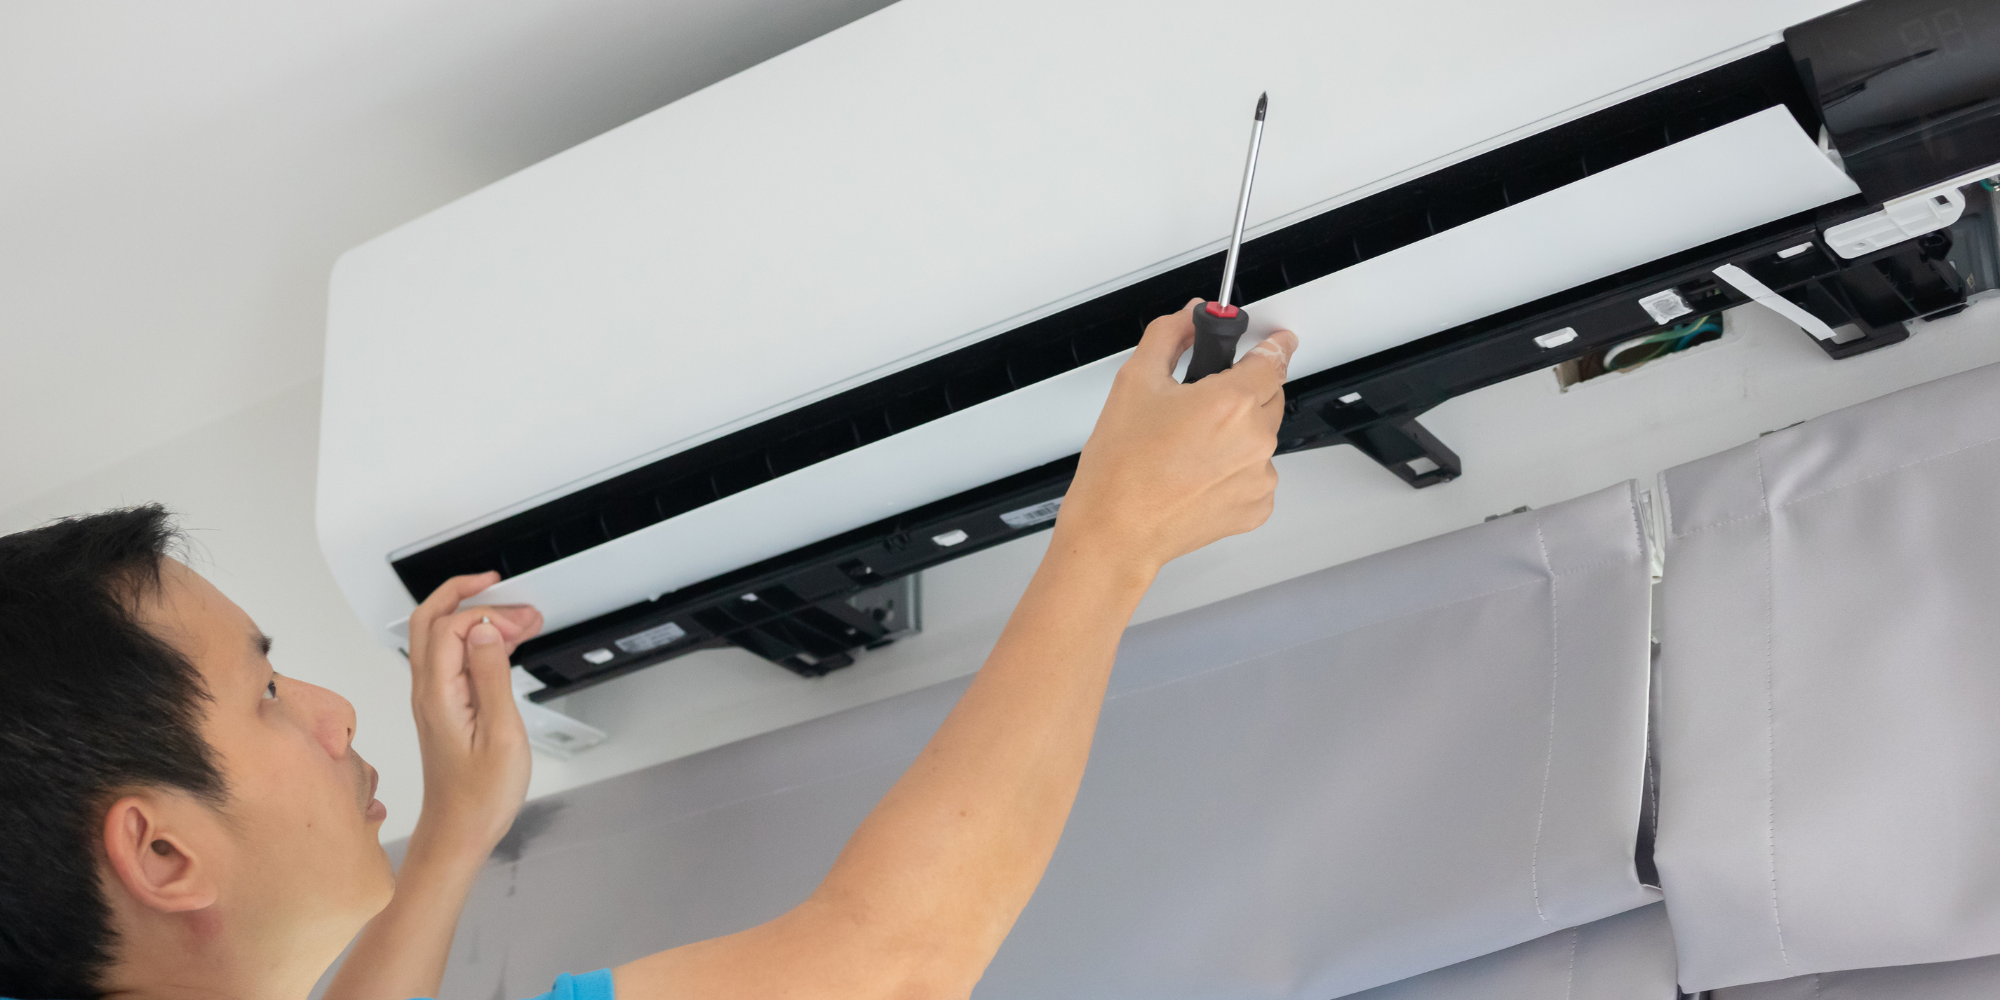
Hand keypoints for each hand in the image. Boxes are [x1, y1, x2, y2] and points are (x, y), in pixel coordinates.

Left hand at [404, 572, 542, 862]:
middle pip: (428, 621)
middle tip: (502, 589)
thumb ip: (492, 676)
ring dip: (474, 617)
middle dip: (464, 595)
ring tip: (517, 618)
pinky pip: (452, 660)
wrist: (458, 832)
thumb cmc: (480, 796)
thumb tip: (485, 631)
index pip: (451, 628)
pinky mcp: (443, 709)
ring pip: (440, 638)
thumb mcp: (501, 734)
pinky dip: (476, 642)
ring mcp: (432, 699)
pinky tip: (504, 646)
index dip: (487, 615)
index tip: (519, 622)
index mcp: (438, 694)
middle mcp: (428, 692)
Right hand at [1054, 299, 1294, 575]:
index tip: (1279, 340)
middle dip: (1241, 393)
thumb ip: (1169, 336)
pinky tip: (1196, 473)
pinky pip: (1256, 473)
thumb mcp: (1134, 382)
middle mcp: (1254, 439)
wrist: (1116, 531)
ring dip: (1236, 433)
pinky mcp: (1256, 506)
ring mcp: (1258, 476)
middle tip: (1197, 406)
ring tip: (1188, 448)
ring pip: (1260, 437)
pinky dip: (1234, 469)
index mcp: (1231, 402)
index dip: (1274, 344)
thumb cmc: (1121, 469)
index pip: (1274, 358)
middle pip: (1268, 397)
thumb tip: (1188, 319)